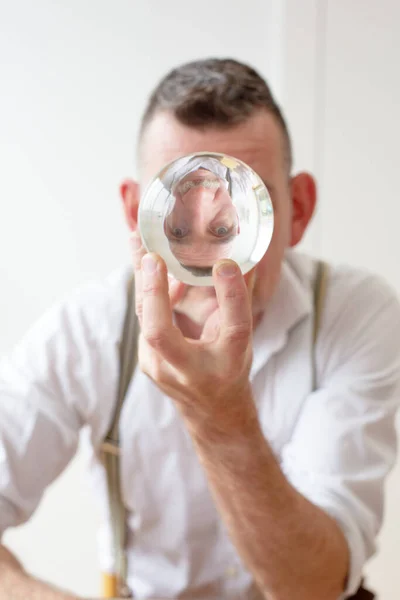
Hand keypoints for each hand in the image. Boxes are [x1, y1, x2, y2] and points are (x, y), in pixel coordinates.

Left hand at [131, 232, 254, 432]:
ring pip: (144, 319)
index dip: (230, 296)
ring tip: (138, 242)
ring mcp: (158, 368)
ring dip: (143, 280)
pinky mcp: (146, 359)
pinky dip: (149, 291)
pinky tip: (154, 266)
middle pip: (160, 330)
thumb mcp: (242, 340)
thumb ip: (239, 300)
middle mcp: (188, 371)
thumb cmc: (229, 371)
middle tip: (152, 252)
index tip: (225, 265)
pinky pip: (144, 318)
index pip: (233, 329)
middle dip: (153, 290)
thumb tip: (246, 258)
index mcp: (225, 364)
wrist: (212, 411)